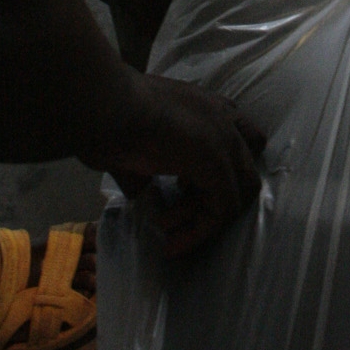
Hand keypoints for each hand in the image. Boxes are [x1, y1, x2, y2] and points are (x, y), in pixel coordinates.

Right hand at [98, 73, 265, 258]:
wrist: (105, 107)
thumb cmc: (107, 116)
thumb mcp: (136, 139)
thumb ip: (147, 164)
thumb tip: (142, 190)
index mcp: (206, 106)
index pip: (240, 136)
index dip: (217, 169)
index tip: (179, 188)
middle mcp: (223, 118)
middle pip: (244, 170)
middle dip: (214, 199)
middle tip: (175, 213)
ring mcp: (224, 139)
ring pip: (238, 193)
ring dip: (203, 220)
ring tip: (166, 231)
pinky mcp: (217, 164)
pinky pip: (222, 210)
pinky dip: (199, 233)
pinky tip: (170, 243)